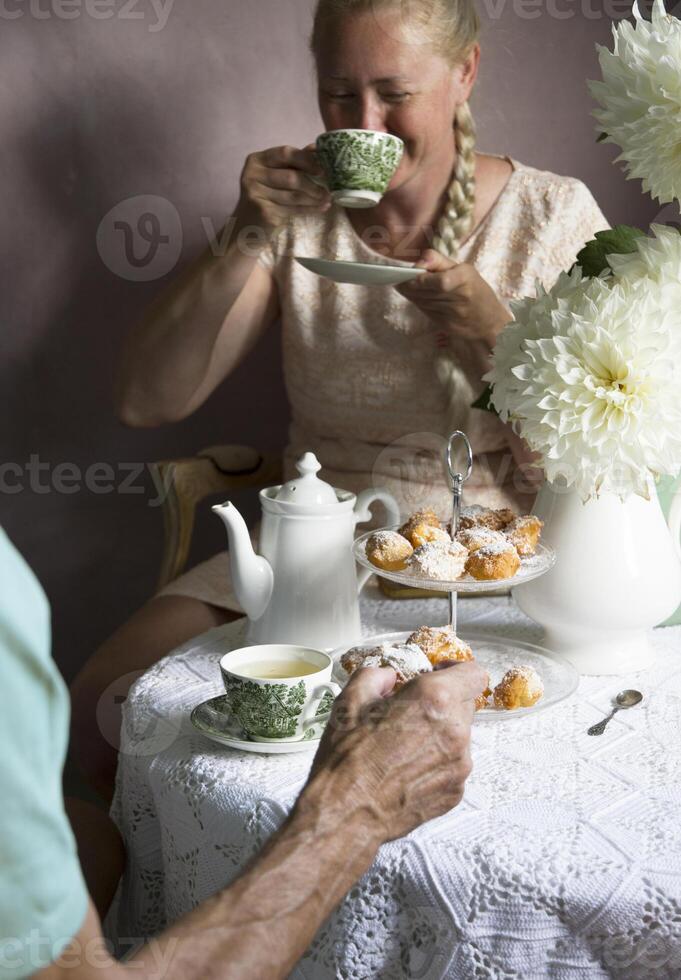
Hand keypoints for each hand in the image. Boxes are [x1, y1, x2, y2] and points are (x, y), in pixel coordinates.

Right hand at [238, 144, 330, 231]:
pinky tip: (320, 208)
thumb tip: (316, 148)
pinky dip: (309, 209)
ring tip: (327, 199)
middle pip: (291, 176)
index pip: (285, 153)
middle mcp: (252, 174)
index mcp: (257, 159)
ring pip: (293, 195)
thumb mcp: (276, 175)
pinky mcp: (263, 212)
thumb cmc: (267, 196)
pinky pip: (293, 209)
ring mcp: (256, 194)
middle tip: (328, 189)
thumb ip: (294, 162)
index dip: (306, 160)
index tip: (322, 169)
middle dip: (313, 184)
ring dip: (314, 198)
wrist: (250, 225)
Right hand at [307, 661, 485, 843]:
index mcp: (434, 699)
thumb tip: (389, 676)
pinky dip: (435, 762)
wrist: (346, 812)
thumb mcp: (350, 700)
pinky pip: (453, 765)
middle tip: (409, 712)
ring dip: (438, 733)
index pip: (473, 673)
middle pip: (464, 704)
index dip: (454, 670)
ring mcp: (459, 764)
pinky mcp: (456, 791)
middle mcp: (455, 731)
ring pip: (459, 736)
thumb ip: (377, 675)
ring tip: (403, 746)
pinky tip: (406, 769)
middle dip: (441, 702)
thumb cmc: (347, 759)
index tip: (437, 675)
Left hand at [396, 248, 510, 350]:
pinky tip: (419, 298)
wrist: (490, 322)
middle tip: (399, 280)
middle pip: (426, 292)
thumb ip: (439, 261)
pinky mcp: (446, 325)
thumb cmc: (476, 291)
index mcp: (465, 278)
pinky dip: (419, 304)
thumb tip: (418, 261)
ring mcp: (453, 314)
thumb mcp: (464, 269)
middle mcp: (460, 297)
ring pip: (422, 302)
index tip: (409, 275)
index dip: (421, 280)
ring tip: (406, 288)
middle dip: (409, 286)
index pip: (440, 281)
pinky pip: (426, 312)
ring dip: (411, 295)